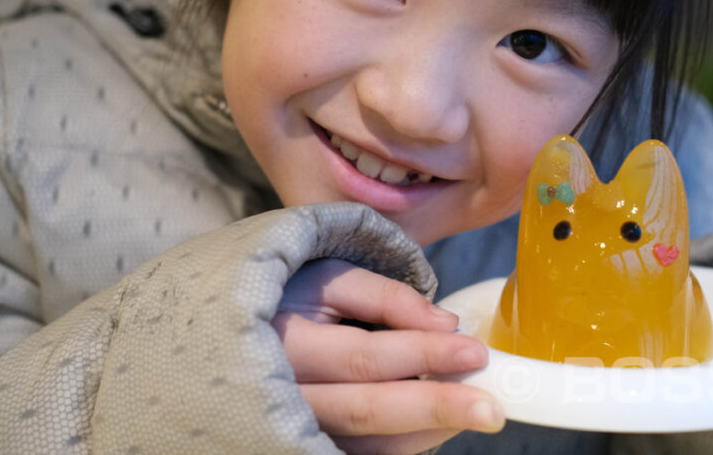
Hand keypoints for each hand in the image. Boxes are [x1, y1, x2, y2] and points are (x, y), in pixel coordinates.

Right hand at [271, 258, 504, 454]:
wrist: (220, 331)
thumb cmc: (284, 295)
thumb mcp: (325, 274)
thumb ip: (384, 295)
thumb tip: (444, 324)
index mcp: (284, 342)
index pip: (364, 357)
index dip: (423, 356)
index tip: (475, 351)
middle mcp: (280, 397)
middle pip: (367, 411)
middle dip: (436, 408)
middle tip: (492, 406)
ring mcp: (287, 432)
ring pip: (364, 444)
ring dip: (426, 431)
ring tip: (476, 412)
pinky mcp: (299, 447)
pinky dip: (402, 445)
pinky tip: (438, 427)